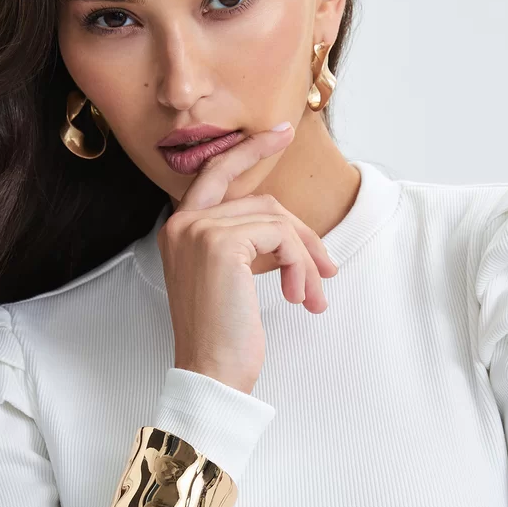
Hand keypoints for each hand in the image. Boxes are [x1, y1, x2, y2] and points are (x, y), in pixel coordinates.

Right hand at [158, 121, 338, 395]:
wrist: (211, 373)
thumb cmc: (223, 336)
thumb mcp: (232, 280)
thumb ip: (246, 244)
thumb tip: (291, 231)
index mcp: (179, 229)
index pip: (217, 173)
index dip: (250, 151)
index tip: (281, 133)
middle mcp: (182, 223)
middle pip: (261, 201)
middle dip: (303, 234)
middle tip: (329, 268)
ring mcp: (199, 230)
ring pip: (277, 221)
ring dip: (305, 260)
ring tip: (312, 297)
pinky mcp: (221, 244)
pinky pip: (281, 237)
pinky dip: (299, 267)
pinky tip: (298, 299)